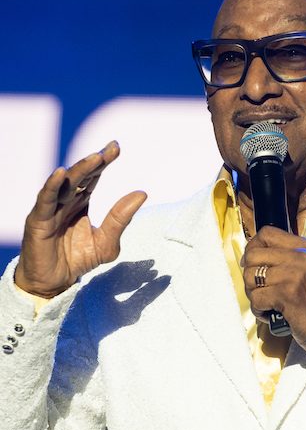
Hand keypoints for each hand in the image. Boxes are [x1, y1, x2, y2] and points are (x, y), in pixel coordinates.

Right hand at [14, 141, 146, 297]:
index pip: (94, 176)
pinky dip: (52, 185)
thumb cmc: (79, 259)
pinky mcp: (39, 220)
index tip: (116, 147)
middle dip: (95, 161)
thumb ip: (121, 219)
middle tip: (111, 150)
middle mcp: (66, 201)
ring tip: (96, 157)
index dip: (104, 161)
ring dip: (80, 169)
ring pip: (65, 184)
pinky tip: (61, 173)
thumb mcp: (107, 242)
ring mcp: (51, 209)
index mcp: (82, 202)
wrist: (55, 282)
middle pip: (81, 176)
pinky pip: (45, 199)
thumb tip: (142, 194)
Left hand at [242, 226, 305, 364]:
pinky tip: (271, 314)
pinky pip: (255, 298)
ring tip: (268, 303)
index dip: (253, 247)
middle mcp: (302, 257)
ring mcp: (295, 274)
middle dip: (249, 275)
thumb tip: (251, 254)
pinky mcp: (288, 294)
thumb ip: (287, 258)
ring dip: (254, 295)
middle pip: (253, 255)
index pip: (267, 233)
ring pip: (250, 277)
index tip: (253, 264)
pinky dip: (259, 310)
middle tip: (260, 289)